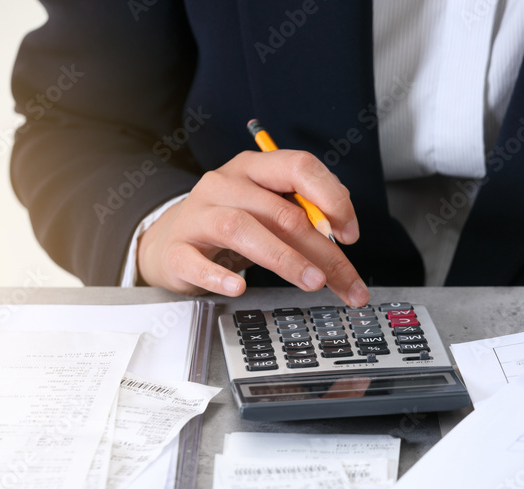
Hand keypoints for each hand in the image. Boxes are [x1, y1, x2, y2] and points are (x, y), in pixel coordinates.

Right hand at [136, 150, 368, 306]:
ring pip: (242, 229)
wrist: (173, 239)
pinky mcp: (177, 249)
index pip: (299, 167)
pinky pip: (195, 261)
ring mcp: (198, 214)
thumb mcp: (270, 208)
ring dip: (284, 258)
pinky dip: (217, 276)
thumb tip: (342, 233)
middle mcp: (226, 184)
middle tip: (344, 281)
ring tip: (311, 282)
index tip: (350, 234)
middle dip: (322, 251)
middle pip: (281, 212)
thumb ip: (306, 213)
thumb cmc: (232, 223)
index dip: (331, 198)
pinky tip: (238, 287)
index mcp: (255, 168)